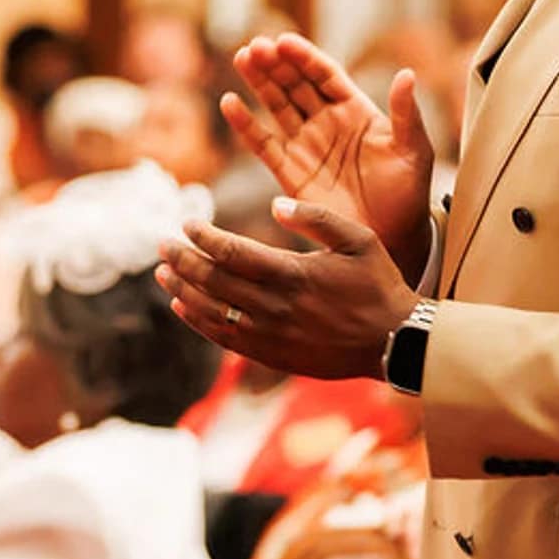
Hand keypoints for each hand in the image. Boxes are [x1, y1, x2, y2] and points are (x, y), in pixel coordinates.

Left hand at [157, 198, 420, 379]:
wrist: (396, 343)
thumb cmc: (379, 284)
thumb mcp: (359, 238)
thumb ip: (316, 216)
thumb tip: (275, 202)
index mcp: (294, 274)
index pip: (233, 253)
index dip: (204, 237)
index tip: (186, 223)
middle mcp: (276, 307)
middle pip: (214, 282)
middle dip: (183, 261)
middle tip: (162, 245)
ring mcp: (272, 335)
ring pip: (213, 312)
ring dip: (183, 291)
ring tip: (162, 274)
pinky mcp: (273, 355)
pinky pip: (225, 339)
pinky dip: (199, 323)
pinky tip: (183, 307)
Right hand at [222, 34, 434, 280]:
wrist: (392, 239)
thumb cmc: (409, 193)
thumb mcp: (414, 150)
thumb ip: (406, 113)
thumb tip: (407, 74)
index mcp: (356, 110)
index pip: (325, 75)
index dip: (305, 57)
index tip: (285, 41)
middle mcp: (326, 122)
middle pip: (295, 84)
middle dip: (276, 63)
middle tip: (255, 45)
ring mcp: (306, 145)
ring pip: (276, 105)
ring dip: (259, 82)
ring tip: (242, 58)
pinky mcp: (290, 173)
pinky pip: (263, 144)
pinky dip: (245, 125)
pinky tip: (230, 103)